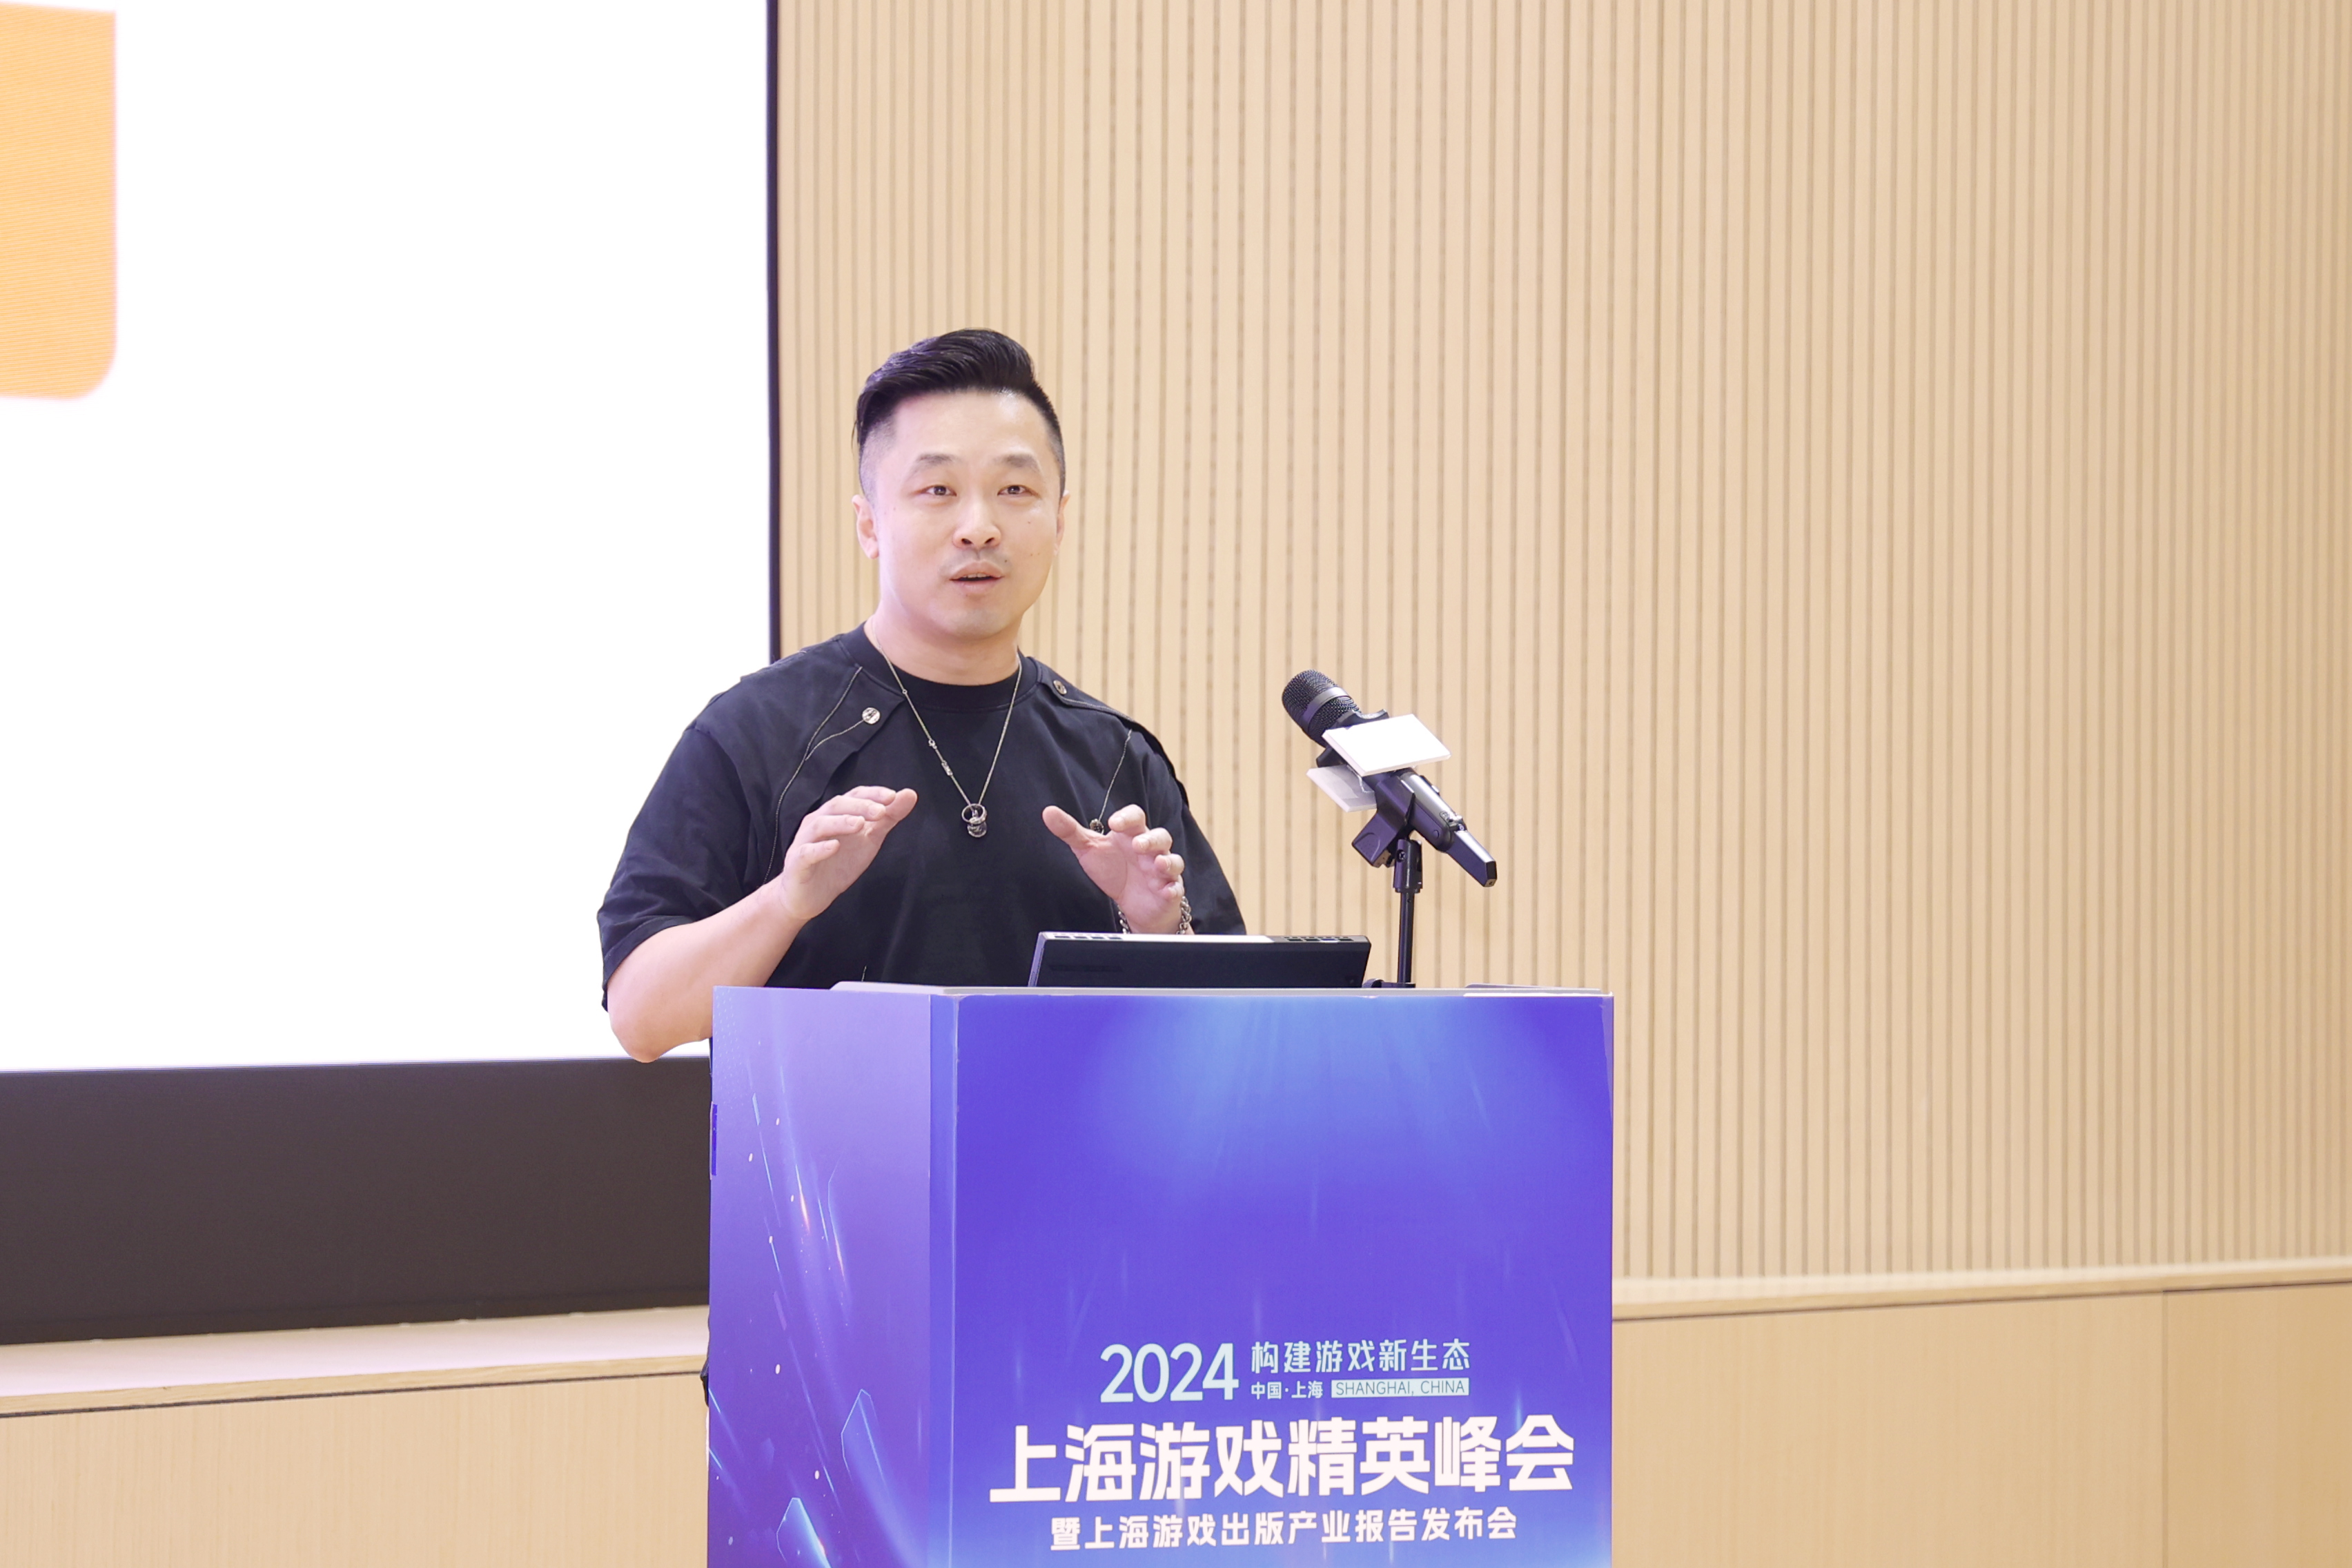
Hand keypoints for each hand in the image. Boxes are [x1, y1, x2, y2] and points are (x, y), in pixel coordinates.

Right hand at [772, 786, 917, 922]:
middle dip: (860, 807)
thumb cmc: (838, 864)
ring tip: (860, 824)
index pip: (854, 796)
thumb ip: (887, 818)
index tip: (893, 797)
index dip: (873, 794)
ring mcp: (805, 841)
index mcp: (836, 814)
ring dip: (841, 822)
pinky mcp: (797, 863)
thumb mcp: (869, 839)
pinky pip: (806, 853)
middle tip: (881, 811)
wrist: (808, 897)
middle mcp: (818, 822)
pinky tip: (834, 847)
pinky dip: (820, 849)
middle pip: (837, 805)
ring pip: (820, 825)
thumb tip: (910, 794)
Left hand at [1043, 803, 1188, 933]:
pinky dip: (1172, 889)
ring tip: (1157, 865)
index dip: (1127, 817)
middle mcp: (1151, 850)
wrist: (1133, 903)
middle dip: (1150, 840)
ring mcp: (1163, 870)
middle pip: (1160, 836)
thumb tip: (1048, 812)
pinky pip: (1176, 888)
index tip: (1114, 824)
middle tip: (1136, 845)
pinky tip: (1166, 890)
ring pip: (1173, 860)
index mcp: (1131, 835)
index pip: (1136, 817)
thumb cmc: (1114, 870)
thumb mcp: (1089, 850)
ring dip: (1167, 861)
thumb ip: (1070, 831)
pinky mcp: (1169, 890)